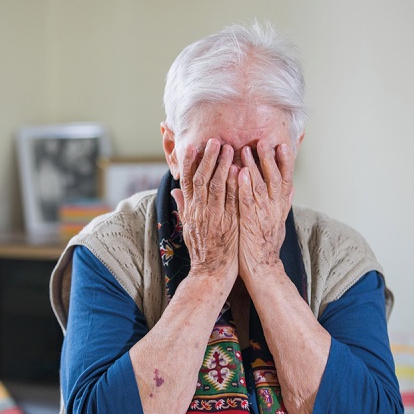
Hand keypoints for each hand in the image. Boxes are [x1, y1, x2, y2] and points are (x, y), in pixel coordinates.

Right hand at [171, 138, 238, 288]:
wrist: (210, 273)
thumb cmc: (201, 250)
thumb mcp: (188, 227)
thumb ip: (183, 206)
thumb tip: (175, 191)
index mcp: (190, 210)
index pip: (188, 182)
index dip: (189, 163)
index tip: (191, 147)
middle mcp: (200, 211)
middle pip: (202, 179)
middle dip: (208, 158)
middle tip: (214, 140)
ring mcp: (214, 217)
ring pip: (217, 186)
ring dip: (222, 165)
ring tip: (229, 148)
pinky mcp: (228, 224)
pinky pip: (231, 200)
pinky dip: (234, 184)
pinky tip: (239, 170)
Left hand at [237, 142, 293, 280]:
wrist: (262, 269)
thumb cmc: (266, 245)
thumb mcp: (278, 222)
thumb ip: (284, 204)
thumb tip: (292, 188)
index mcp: (280, 207)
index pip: (285, 180)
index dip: (285, 162)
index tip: (283, 145)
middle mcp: (275, 208)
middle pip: (275, 178)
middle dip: (269, 158)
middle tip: (264, 140)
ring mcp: (263, 215)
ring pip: (260, 186)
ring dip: (254, 166)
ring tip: (247, 149)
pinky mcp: (249, 223)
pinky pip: (247, 201)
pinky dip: (244, 185)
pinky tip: (240, 172)